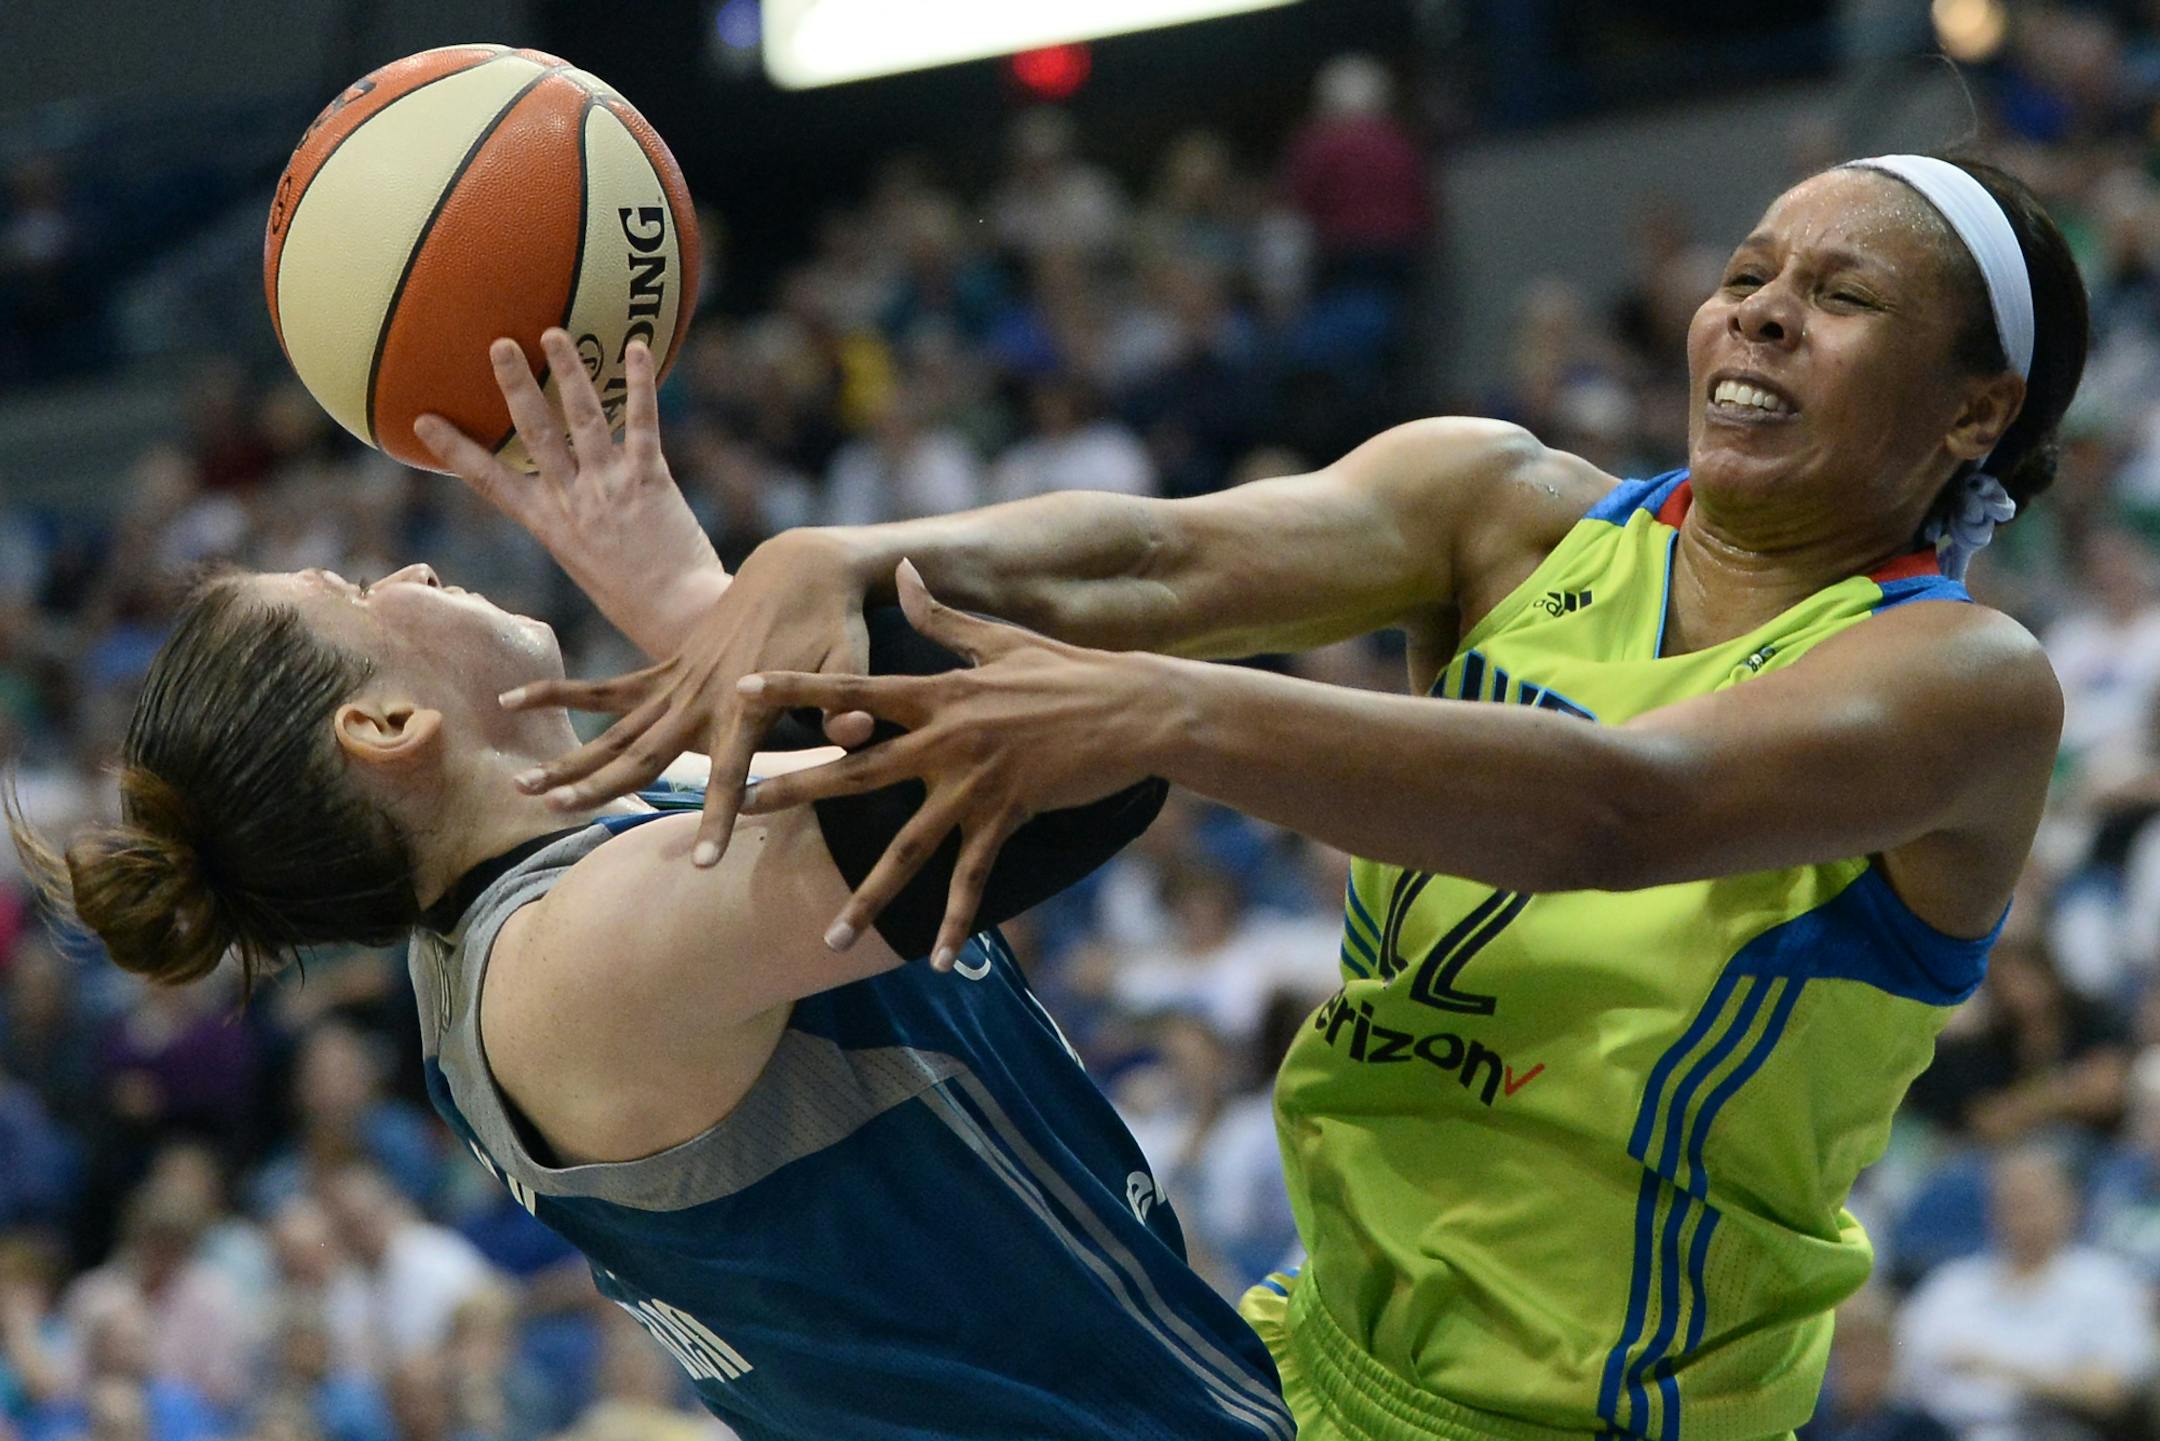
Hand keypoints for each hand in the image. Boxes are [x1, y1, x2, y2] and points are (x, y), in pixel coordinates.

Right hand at [414, 329, 723, 659]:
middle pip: (534, 434)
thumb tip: (574, 503)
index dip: (456, 451)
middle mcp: (573, 501)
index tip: (424, 420)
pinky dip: (641, 383)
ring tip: (554, 332)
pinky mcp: (650, 480)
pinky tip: (639, 348)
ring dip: (569, 370)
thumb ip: (577, 527)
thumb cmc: (639, 602)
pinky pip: (642, 422)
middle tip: (499, 343)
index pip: (490, 483)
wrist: (681, 617)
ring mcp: (610, 487)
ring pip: (584, 418)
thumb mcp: (588, 566)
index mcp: (550, 526)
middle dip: (513, 386)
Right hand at [496, 526, 876, 856]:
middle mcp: (701, 699)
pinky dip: (561, 694)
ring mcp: (677, 683)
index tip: (702, 864)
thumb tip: (857, 734)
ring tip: (524, 788)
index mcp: (746, 708)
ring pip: (613, 730)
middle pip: (643, 752)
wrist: (800, 569)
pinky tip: (513, 700)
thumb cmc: (833, 623)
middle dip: (600, 786)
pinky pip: (607, 689)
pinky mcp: (666, 669)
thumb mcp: (849, 660)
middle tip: (557, 815)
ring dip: (570, 758)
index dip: (717, 818)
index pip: (731, 774)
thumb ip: (843, 704)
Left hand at [734, 561, 1156, 968]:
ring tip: (827, 937)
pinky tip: (939, 960)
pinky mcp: (1009, 816)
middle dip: (797, 792)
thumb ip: (942, 616)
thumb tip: (902, 570)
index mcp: (939, 693)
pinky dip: (956, 922)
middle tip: (743, 810)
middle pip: (857, 771)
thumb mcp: (1002, 637)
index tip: (741, 691)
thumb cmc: (1070, 670)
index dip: (795, 688)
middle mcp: (946, 739)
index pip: (852, 689)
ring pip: (906, 847)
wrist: (1134, 709)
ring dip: (866, 896)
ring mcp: (976, 783)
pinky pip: (973, 878)